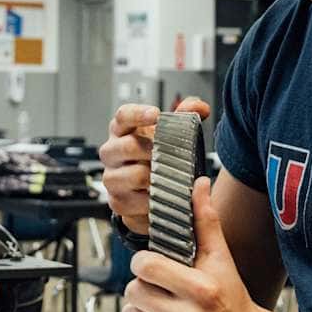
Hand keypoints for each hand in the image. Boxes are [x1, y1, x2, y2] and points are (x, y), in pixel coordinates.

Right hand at [98, 98, 209, 233]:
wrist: (144, 187)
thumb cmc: (154, 154)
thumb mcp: (169, 132)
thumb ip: (186, 116)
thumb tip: (200, 108)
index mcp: (122, 130)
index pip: (123, 116)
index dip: (138, 114)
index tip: (156, 114)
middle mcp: (112, 153)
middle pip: (127, 146)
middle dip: (152, 150)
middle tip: (169, 154)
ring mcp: (112, 178)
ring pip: (133, 176)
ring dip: (156, 179)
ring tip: (170, 178)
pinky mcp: (117, 203)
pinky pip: (137, 203)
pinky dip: (155, 202)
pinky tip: (164, 199)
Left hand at [122, 176, 265, 311]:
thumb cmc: (231, 297)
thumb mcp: (221, 259)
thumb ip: (206, 221)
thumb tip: (199, 185)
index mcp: (201, 290)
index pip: (146, 266)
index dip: (145, 262)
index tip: (153, 264)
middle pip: (134, 290)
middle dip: (143, 285)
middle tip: (161, 286)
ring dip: (141, 307)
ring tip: (163, 305)